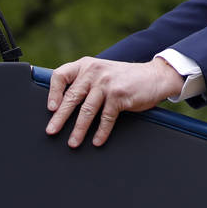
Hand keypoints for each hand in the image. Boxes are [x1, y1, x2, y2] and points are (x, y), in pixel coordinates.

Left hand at [44, 56, 184, 147]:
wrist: (155, 76)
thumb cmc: (124, 78)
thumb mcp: (102, 73)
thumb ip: (84, 82)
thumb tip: (61, 106)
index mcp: (86, 65)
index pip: (61, 75)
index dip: (53, 92)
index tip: (51, 108)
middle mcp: (95, 72)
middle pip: (72, 97)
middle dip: (60, 117)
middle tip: (51, 131)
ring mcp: (107, 83)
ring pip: (87, 110)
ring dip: (79, 129)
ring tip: (73, 142)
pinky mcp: (119, 95)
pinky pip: (106, 117)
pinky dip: (101, 132)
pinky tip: (97, 140)